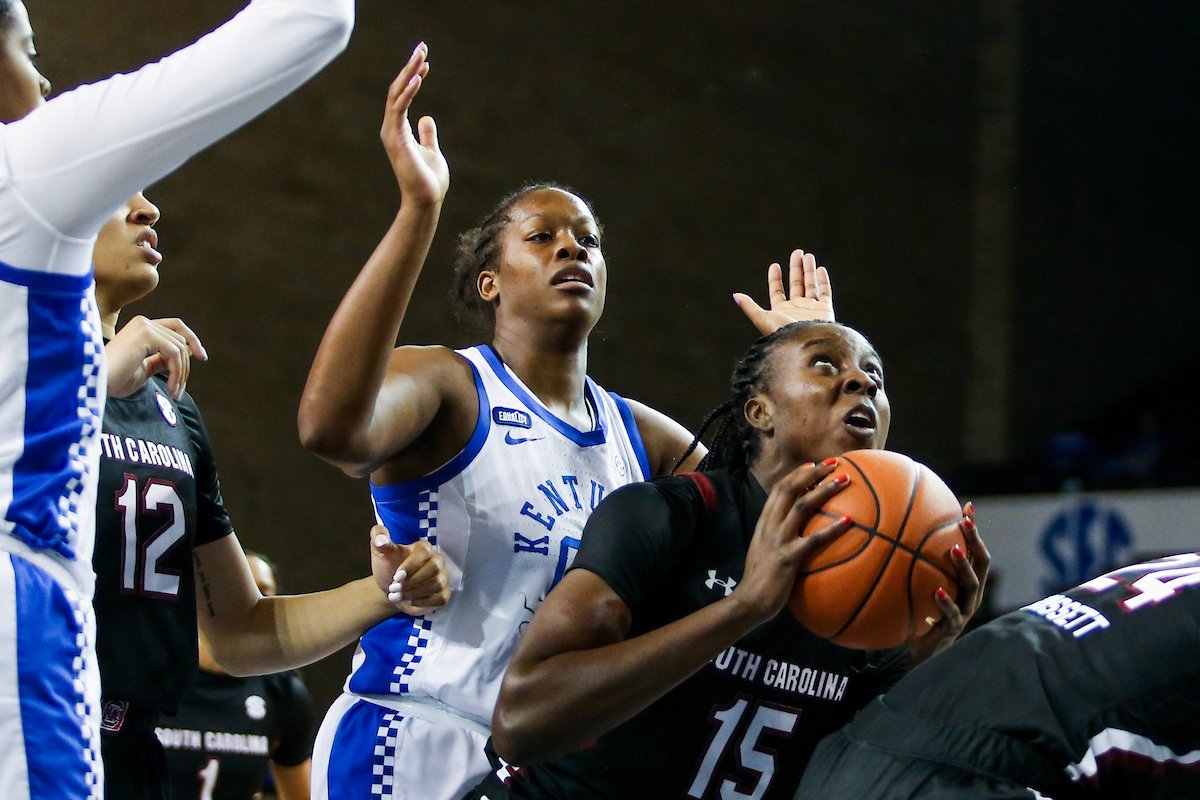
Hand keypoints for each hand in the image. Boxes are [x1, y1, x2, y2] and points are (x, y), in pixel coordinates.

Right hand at [106, 316, 206, 399]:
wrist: (95, 383)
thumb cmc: (114, 380)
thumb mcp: (144, 369)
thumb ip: (160, 360)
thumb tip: (179, 358)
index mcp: (142, 328)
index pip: (176, 327)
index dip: (192, 340)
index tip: (202, 357)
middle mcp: (143, 322)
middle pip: (181, 340)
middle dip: (185, 366)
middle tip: (180, 389)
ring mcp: (144, 326)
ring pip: (180, 349)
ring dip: (181, 373)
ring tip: (175, 392)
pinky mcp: (145, 334)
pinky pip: (174, 353)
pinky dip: (177, 372)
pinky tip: (171, 388)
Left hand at [370, 525, 450, 613]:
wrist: (391, 589)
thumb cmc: (388, 567)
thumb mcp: (380, 553)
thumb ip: (378, 538)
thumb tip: (380, 539)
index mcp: (423, 548)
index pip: (424, 552)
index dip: (411, 565)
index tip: (396, 577)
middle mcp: (437, 560)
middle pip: (434, 568)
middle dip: (413, 581)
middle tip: (394, 588)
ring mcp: (442, 576)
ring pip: (437, 584)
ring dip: (415, 593)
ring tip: (397, 596)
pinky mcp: (443, 592)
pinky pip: (441, 598)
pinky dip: (424, 602)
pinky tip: (411, 601)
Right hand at [381, 43, 448, 206]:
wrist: (427, 200)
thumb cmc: (429, 179)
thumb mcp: (432, 150)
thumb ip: (427, 133)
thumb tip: (426, 118)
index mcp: (399, 129)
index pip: (403, 95)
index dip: (412, 75)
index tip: (425, 60)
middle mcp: (391, 128)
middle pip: (397, 89)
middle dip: (409, 66)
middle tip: (422, 46)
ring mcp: (392, 133)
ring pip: (396, 94)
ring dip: (409, 73)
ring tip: (421, 55)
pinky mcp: (396, 139)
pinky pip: (399, 109)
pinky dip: (408, 92)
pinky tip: (418, 78)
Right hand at [730, 460, 851, 623]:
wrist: (749, 600)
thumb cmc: (760, 576)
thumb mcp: (763, 546)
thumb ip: (776, 532)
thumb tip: (795, 525)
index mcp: (764, 521)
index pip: (779, 488)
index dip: (797, 473)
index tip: (814, 464)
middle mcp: (770, 525)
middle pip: (791, 488)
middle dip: (813, 472)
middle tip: (835, 463)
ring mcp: (779, 540)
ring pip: (803, 506)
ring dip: (825, 490)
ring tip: (844, 480)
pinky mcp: (789, 557)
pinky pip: (814, 539)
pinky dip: (832, 527)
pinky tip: (849, 520)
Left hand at [734, 250, 834, 334]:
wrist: (805, 344)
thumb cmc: (783, 333)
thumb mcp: (762, 319)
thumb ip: (749, 307)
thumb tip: (735, 295)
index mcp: (781, 310)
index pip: (777, 291)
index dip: (775, 278)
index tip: (774, 265)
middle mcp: (796, 308)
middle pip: (796, 284)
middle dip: (796, 268)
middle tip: (797, 252)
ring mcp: (811, 309)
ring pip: (810, 285)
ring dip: (809, 270)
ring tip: (807, 255)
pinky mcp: (825, 310)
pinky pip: (825, 292)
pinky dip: (822, 281)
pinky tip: (819, 269)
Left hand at [906, 502, 989, 666]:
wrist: (923, 652)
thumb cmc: (923, 613)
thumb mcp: (922, 587)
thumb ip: (919, 566)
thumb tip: (897, 532)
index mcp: (968, 582)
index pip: (976, 551)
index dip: (974, 530)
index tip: (967, 506)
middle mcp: (971, 594)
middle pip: (981, 564)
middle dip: (974, 541)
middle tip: (964, 522)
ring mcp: (965, 611)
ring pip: (971, 586)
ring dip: (963, 566)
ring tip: (954, 550)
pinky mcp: (953, 628)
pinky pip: (951, 614)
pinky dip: (945, 602)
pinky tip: (936, 591)